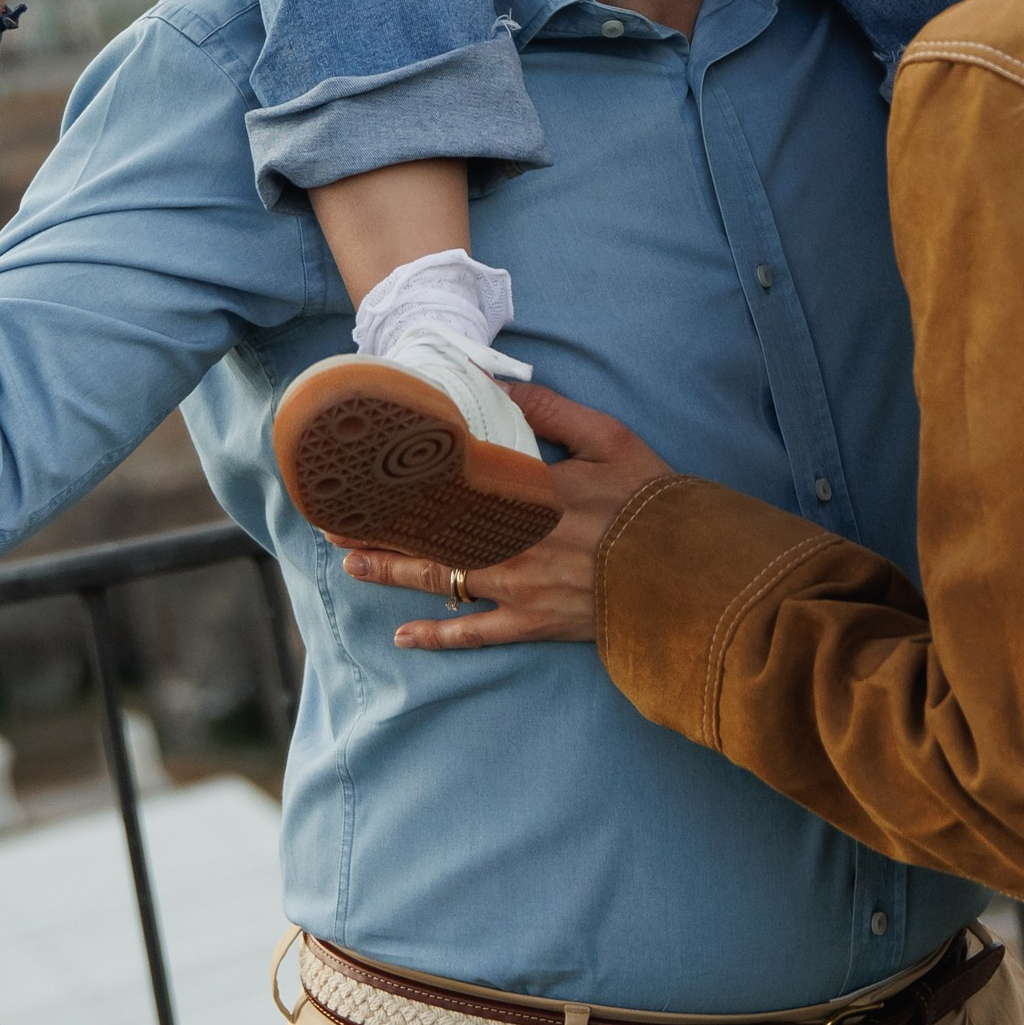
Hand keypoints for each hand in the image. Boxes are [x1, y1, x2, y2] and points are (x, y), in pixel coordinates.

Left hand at [341, 386, 675, 651]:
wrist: (690, 573)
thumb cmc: (651, 501)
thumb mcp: (611, 440)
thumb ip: (553, 412)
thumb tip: (503, 387)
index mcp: (530, 492)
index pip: (453, 483)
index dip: (405, 480)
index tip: (365, 472)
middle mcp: (515, 542)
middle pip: (433, 532)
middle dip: (380, 527)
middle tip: (333, 520)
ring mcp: (522, 587)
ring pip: (443, 579)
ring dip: (394, 571)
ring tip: (352, 563)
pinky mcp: (535, 623)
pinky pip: (478, 633)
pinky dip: (439, 636)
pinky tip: (404, 637)